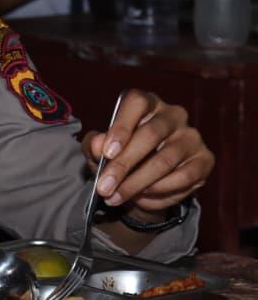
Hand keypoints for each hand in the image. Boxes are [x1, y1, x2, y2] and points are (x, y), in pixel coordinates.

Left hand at [83, 89, 213, 217]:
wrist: (145, 181)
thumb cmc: (121, 155)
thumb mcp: (100, 150)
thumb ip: (94, 145)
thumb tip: (96, 145)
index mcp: (146, 104)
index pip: (137, 103)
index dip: (121, 127)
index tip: (107, 153)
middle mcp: (173, 115)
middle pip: (150, 134)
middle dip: (124, 165)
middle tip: (104, 187)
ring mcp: (192, 136)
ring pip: (165, 160)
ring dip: (137, 183)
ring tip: (115, 197)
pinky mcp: (205, 159)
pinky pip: (184, 177)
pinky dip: (159, 191)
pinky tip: (141, 197)